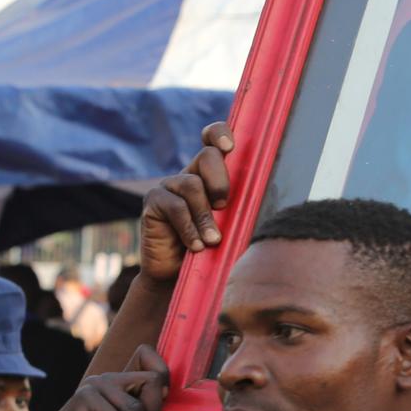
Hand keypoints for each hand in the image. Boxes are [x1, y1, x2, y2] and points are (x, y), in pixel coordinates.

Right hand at [138, 122, 232, 282]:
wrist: (176, 277)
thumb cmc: (209, 251)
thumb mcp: (229, 226)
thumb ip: (237, 208)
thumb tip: (258, 196)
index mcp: (210, 175)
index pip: (212, 140)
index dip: (219, 134)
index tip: (229, 148)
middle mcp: (189, 175)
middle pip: (207, 156)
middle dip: (221, 181)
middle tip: (224, 207)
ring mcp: (169, 187)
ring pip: (192, 185)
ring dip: (205, 216)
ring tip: (212, 241)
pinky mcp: (153, 203)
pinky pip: (175, 206)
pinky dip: (189, 228)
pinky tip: (196, 245)